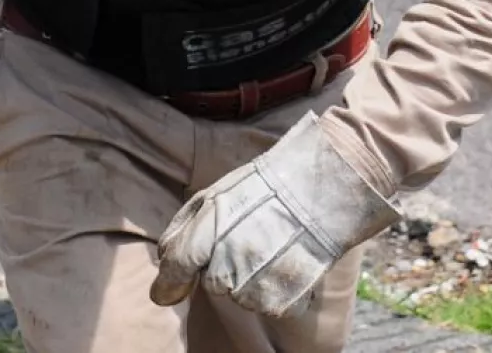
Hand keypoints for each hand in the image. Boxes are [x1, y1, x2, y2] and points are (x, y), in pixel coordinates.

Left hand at [149, 113, 398, 317]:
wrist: (328, 186)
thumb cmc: (272, 185)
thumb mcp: (220, 193)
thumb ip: (184, 231)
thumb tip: (164, 271)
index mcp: (211, 225)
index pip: (177, 264)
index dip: (170, 281)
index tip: (167, 292)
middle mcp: (230, 256)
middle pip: (213, 283)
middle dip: (224, 266)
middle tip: (252, 238)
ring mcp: (257, 280)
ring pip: (241, 296)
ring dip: (252, 279)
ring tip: (275, 246)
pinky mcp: (282, 299)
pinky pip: (269, 306)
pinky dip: (277, 290)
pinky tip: (289, 261)